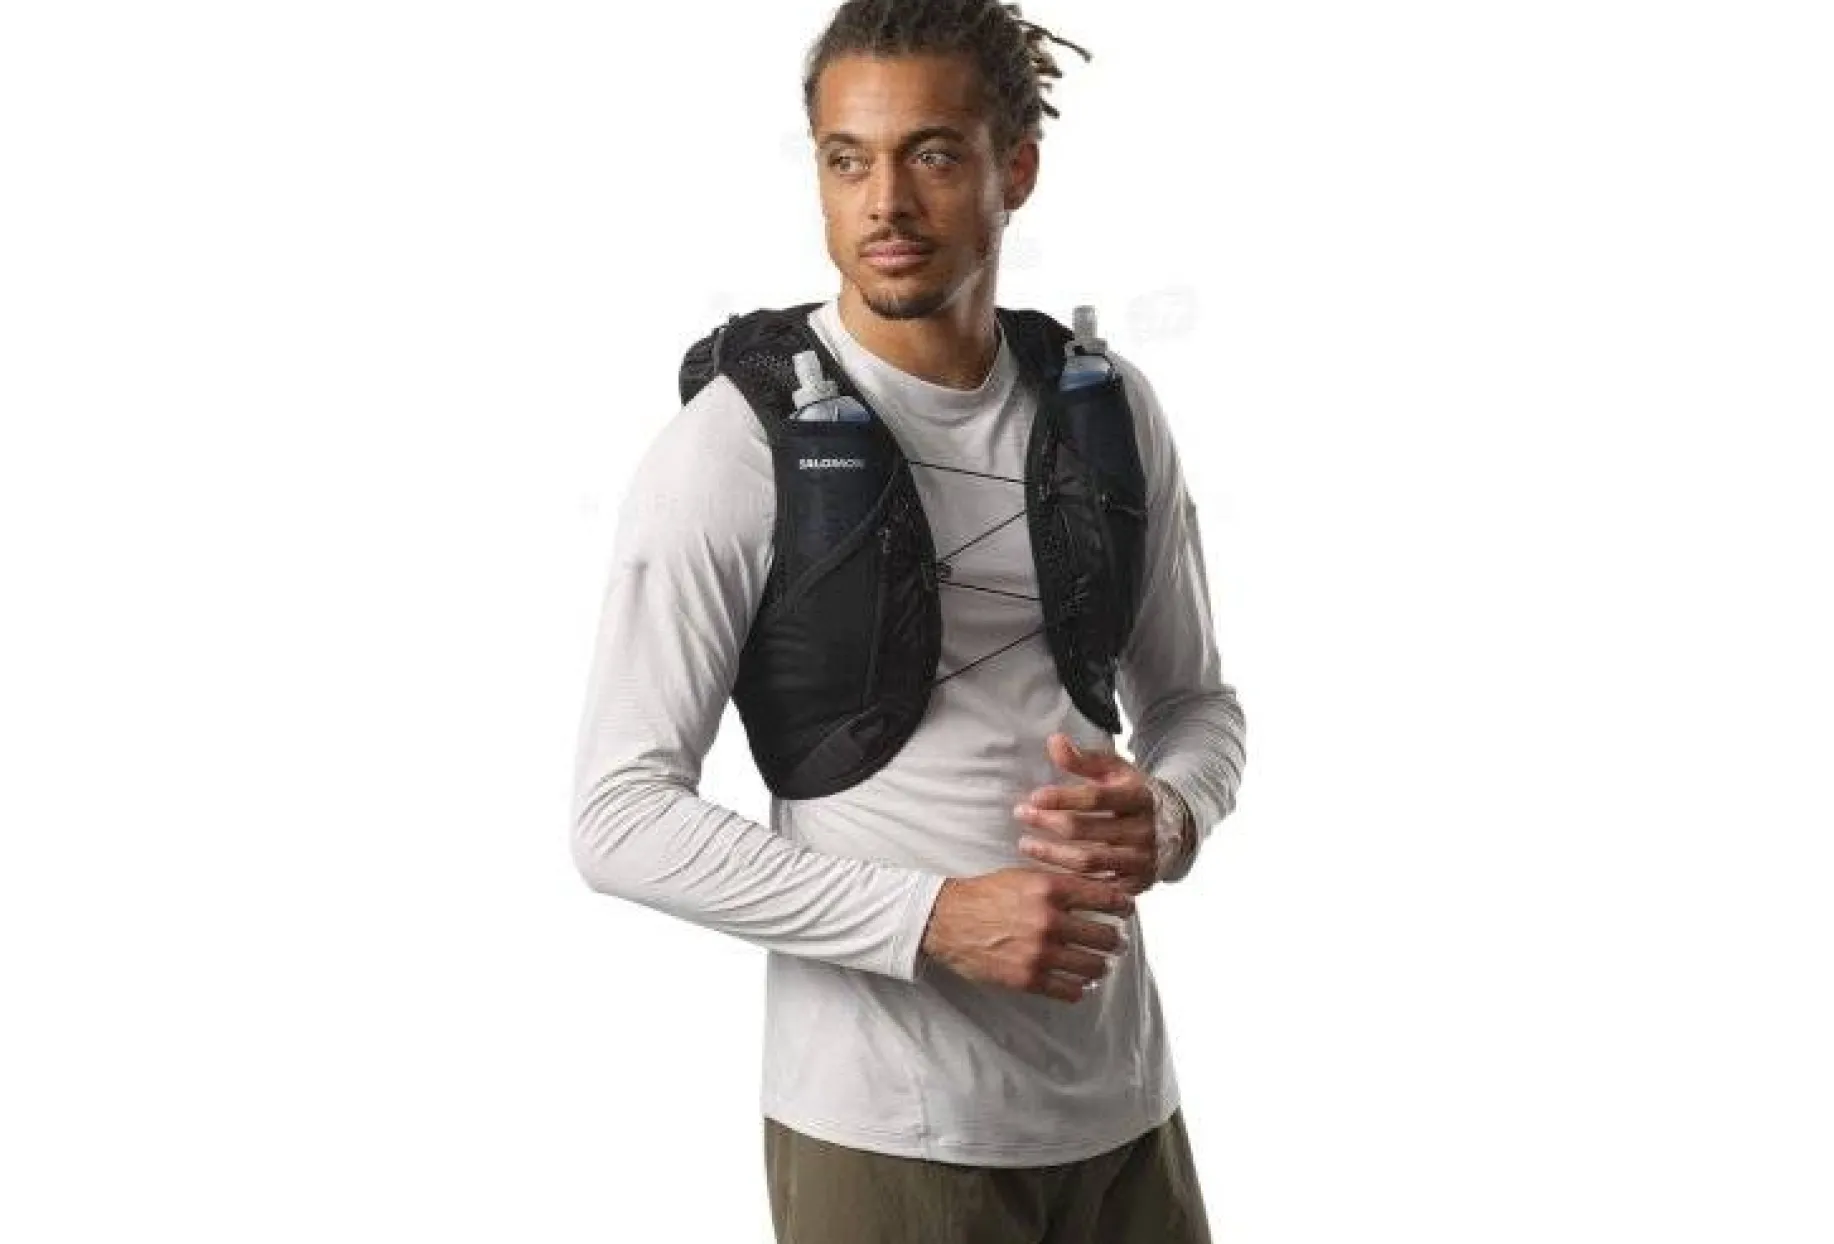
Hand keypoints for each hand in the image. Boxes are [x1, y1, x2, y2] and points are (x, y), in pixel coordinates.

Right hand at [920, 868, 1133, 1004]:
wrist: (946, 920)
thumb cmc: (986, 894)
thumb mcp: (1024, 876)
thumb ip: (1061, 882)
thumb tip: (1099, 887)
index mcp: (1050, 889)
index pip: (1105, 898)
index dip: (1123, 906)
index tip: (1127, 911)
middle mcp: (1048, 920)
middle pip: (1105, 936)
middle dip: (1116, 940)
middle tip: (1117, 942)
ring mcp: (1039, 952)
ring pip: (1093, 966)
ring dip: (1101, 966)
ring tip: (1100, 964)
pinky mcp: (1027, 978)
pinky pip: (1070, 991)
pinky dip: (1080, 988)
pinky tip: (1079, 983)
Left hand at [1013, 732, 1171, 896]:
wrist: (1176, 826)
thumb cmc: (1133, 793)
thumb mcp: (1115, 771)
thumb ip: (1083, 759)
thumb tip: (1054, 741)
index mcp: (1138, 797)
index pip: (1096, 798)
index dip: (1062, 798)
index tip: (1033, 798)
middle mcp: (1143, 830)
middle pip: (1086, 831)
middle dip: (1048, 824)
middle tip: (1021, 816)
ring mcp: (1141, 860)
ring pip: (1088, 862)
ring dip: (1051, 855)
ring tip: (1025, 844)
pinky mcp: (1137, 884)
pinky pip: (1096, 888)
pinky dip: (1070, 881)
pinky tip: (1047, 871)